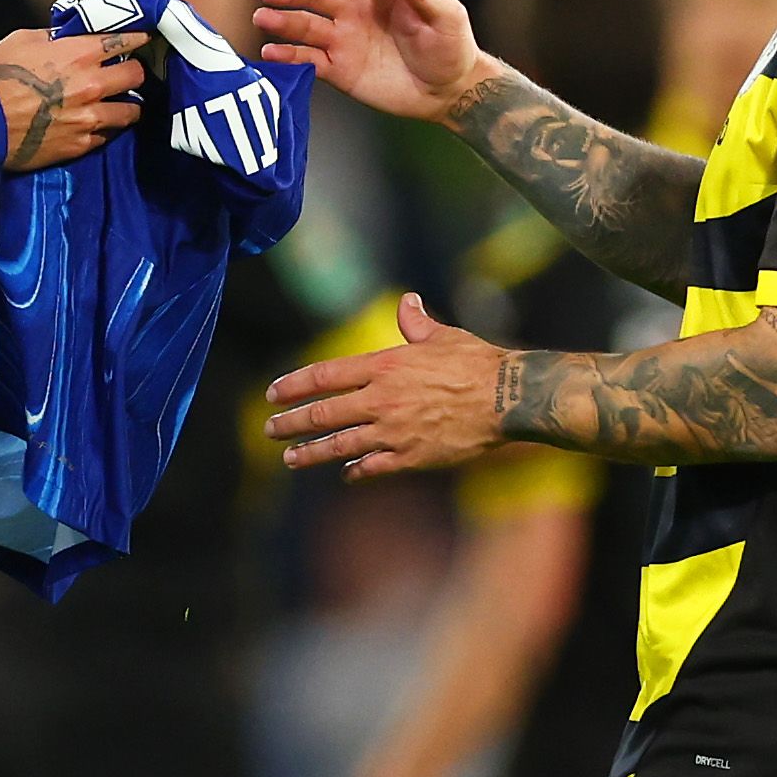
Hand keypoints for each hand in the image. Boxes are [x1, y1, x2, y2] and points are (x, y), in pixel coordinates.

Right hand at [0, 27, 146, 170]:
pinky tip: (97, 124)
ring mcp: (89, 118)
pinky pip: (108, 136)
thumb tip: (67, 38)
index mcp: (79, 53)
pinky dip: (106, 128)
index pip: (127, 39)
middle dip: (134, 72)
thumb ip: (54, 38)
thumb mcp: (21, 40)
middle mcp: (92, 85)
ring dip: (126, 104)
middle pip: (137, 75)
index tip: (140, 38)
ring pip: (132, 111)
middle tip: (127, 72)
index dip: (136, 38)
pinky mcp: (81, 145)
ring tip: (118, 103)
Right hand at [254, 0, 483, 125]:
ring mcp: (344, 40)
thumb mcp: (445, 14)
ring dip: (283, 20)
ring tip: (264, 18)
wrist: (448, 91)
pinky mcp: (339, 69)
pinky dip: (288, 56)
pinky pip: (308, 59)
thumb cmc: (451, 47)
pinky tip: (271, 53)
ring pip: (306, 25)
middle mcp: (355, 10)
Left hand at [265, 292, 508, 479]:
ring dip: (311, 453)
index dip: (294, 385)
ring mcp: (393, 431)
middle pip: (322, 413)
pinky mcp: (410, 457)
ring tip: (291, 458)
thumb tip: (407, 302)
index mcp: (384, 366)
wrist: (507, 398)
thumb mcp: (442, 336)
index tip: (273, 394)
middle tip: (269, 429)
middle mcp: (381, 399)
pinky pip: (372, 467)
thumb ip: (416, 323)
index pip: (324, 376)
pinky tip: (346, 474)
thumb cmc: (477, 362)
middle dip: (291, 423)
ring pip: (339, 445)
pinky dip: (356, 470)